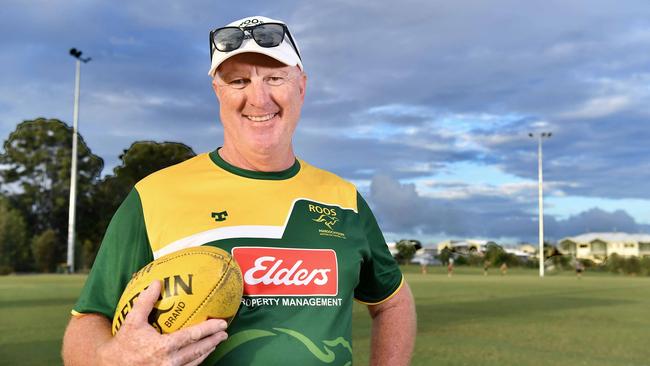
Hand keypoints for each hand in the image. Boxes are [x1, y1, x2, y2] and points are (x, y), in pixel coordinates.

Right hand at [98, 280, 227, 365]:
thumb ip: (145, 301)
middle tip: (224, 333)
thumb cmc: (123, 344)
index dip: (209, 330)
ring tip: (216, 342)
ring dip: (207, 351)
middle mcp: (169, 362)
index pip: (192, 337)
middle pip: (198, 350)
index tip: (222, 324)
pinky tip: (201, 354)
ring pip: (195, 362)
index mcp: (162, 347)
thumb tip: (157, 282)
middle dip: (213, 341)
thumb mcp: (132, 321)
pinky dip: (197, 361)